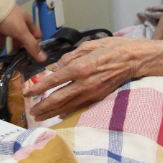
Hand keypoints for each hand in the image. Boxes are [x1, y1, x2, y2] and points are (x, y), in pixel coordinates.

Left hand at [0, 4, 45, 61]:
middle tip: (8, 63)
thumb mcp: (22, 31)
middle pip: (16, 42)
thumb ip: (31, 46)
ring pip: (1, 42)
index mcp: (26, 24)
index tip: (29, 57)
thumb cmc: (9, 18)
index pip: (35, 36)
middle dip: (12, 53)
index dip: (34, 46)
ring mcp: (3, 26)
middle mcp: (15, 25)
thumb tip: (44, 59)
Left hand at [23, 38, 154, 121]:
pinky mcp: (98, 98)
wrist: (135, 59)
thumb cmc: (113, 48)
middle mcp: (85, 83)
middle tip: (31, 111)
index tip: (27, 92)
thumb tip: (56, 68)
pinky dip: (67, 112)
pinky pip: (79, 107)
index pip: (54, 80)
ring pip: (68, 107)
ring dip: (52, 113)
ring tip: (40, 117)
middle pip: (58, 99)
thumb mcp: (89, 45)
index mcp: (81, 67)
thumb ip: (70, 56)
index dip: (39, 88)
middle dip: (43, 107)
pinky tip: (59, 115)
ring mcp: (92, 93)